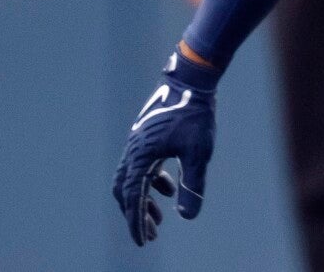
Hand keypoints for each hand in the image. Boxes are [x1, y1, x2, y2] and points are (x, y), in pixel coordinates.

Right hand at [112, 49, 218, 244]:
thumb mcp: (198, 153)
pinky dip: (151, 182)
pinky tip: (170, 189)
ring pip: (132, 179)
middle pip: (125, 191)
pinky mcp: (146, 137)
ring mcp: (137, 142)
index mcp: (140, 156)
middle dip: (135, 215)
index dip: (136, 222)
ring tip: (159, 218)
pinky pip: (142, 166)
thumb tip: (187, 216)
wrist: (191, 80)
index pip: (133, 197)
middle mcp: (133, 150)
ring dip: (143, 200)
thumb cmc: (195, 115)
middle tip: (150, 235)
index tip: (143, 242)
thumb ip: (192, 185)